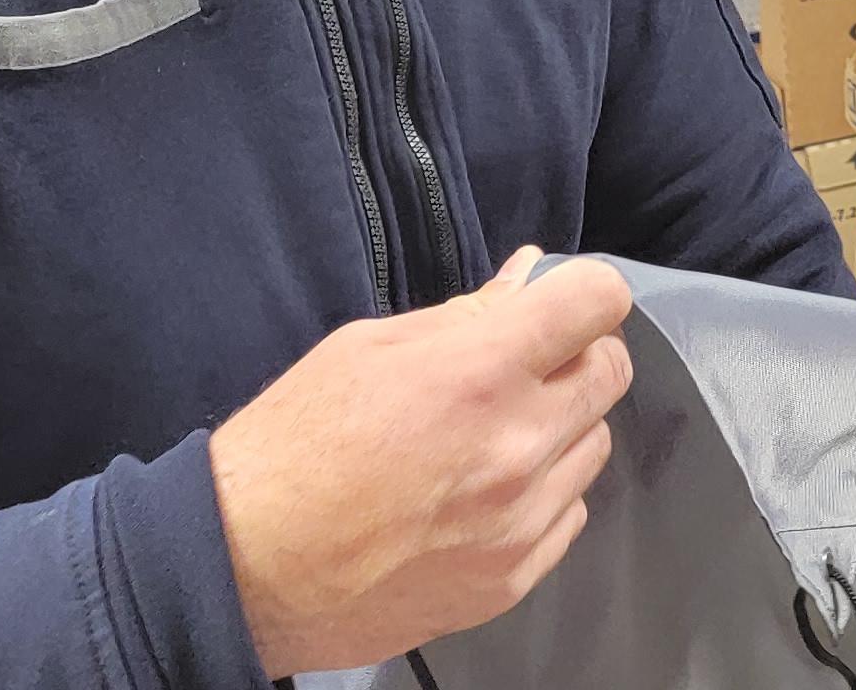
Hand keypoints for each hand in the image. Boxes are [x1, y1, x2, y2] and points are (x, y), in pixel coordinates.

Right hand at [210, 248, 637, 676]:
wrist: (244, 572)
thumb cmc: (290, 449)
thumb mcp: (364, 349)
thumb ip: (464, 314)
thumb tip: (529, 277)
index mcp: (478, 375)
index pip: (598, 301)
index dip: (583, 291)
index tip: (560, 301)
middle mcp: (517, 446)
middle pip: (611, 371)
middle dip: (576, 353)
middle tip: (523, 365)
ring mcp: (520, 520)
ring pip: (595, 444)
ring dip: (560, 427)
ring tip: (491, 436)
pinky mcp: (512, 579)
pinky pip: (569, 515)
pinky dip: (544, 494)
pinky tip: (486, 494)